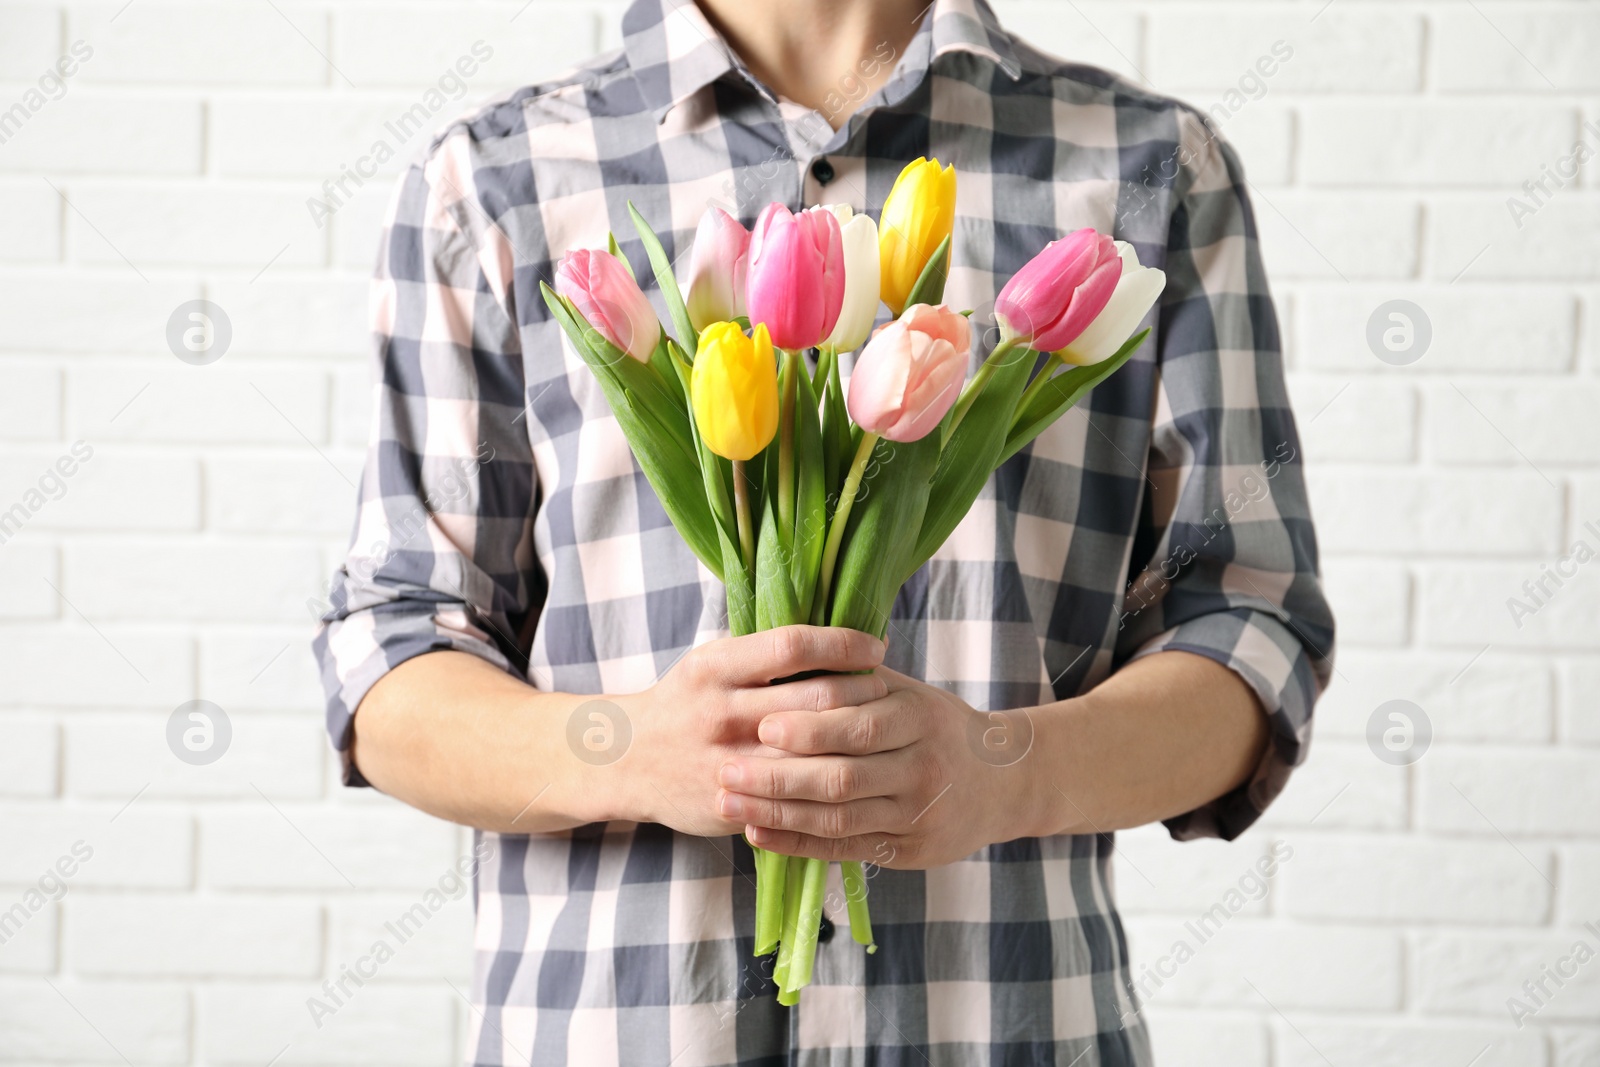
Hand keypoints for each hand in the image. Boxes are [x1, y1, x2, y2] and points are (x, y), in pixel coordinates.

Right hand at [613, 626, 887, 837]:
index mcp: (715, 668)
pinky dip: (833, 782)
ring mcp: (726, 762)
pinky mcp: (734, 803)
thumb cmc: (686, 702)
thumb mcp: (710, 664)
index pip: (793, 646)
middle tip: (886, 690)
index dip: (844, 644)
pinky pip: (798, 795)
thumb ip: (764, 654)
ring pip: (814, 751)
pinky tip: (855, 770)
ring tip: (880, 728)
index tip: (876, 647)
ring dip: (858, 739)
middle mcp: (719, 712)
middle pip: (814, 699)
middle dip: (863, 693)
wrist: (626, 761)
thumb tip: (842, 634)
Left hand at [716, 667, 1030, 867]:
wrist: (1003, 782)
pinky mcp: (908, 851)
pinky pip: (844, 849)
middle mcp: (923, 768)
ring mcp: (918, 815)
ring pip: (838, 819)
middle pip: (843, 777)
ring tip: (727, 803)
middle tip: (726, 769)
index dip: (808, 729)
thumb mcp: (908, 691)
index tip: (760, 725)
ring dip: (776, 813)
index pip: (859, 725)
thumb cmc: (936, 725)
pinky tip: (758, 833)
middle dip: (778, 777)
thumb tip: (784, 656)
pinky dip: (796, 843)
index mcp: (920, 717)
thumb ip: (854, 679)